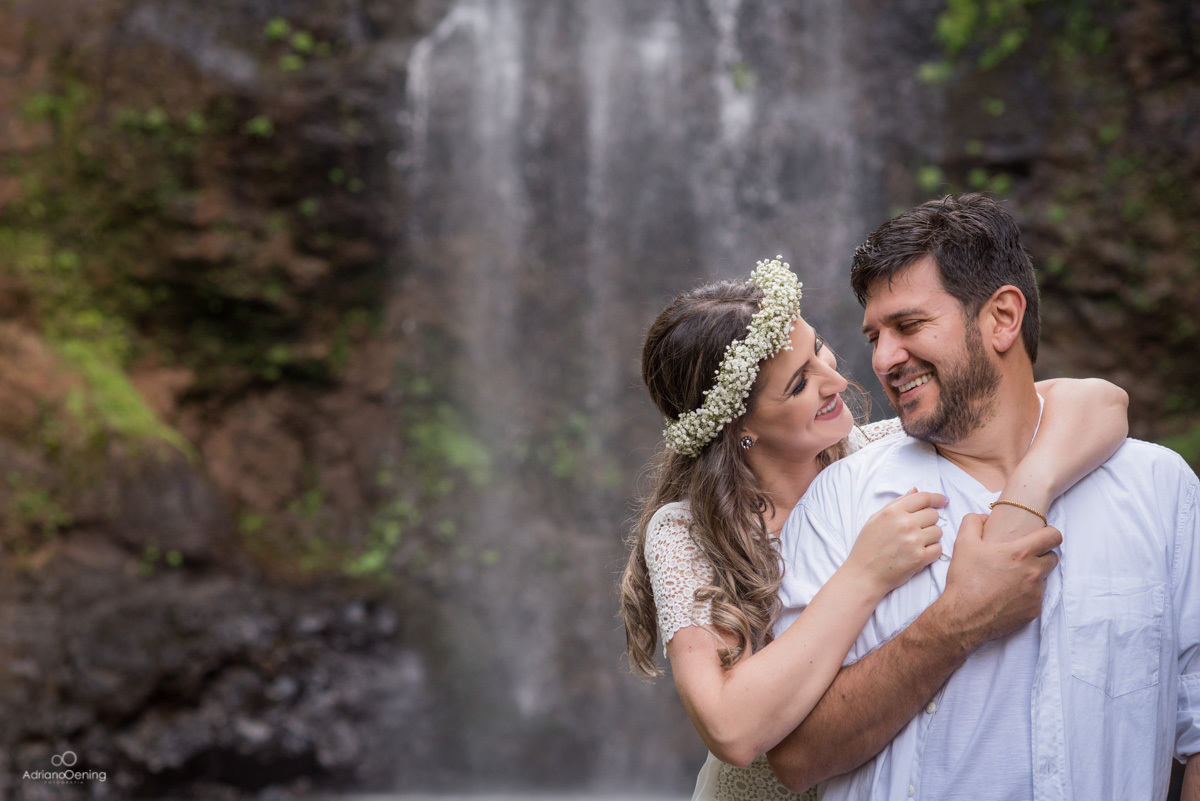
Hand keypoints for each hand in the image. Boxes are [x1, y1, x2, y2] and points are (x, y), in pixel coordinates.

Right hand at [846, 489, 946, 596]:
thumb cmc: (867, 546)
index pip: (923, 498)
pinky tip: (919, 553)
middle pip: (934, 514)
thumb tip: (914, 491)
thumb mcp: (875, 519)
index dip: (936, 498)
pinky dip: (932, 551)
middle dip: (930, 520)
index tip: (942, 501)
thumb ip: (897, 503)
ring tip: (916, 543)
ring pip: (938, 531)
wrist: (864, 574)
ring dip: (931, 536)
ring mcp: (914, 541)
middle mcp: (905, 523)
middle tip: (919, 529)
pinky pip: (938, 549)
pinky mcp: (920, 558)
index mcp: (893, 511)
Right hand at [935, 513, 1060, 648]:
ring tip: (1011, 578)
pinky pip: (1037, 597)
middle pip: (1053, 557)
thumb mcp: (963, 543)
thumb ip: (974, 522)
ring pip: (1044, 578)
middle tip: (1022, 558)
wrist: (963, 616)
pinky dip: (1026, 594)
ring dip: (1033, 575)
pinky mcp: (1034, 611)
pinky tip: (1008, 596)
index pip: (1054, 536)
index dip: (1049, 533)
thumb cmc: (965, 579)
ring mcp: (1036, 593)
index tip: (1039, 536)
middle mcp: (1033, 572)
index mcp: (1020, 553)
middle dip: (1041, 555)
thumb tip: (984, 517)